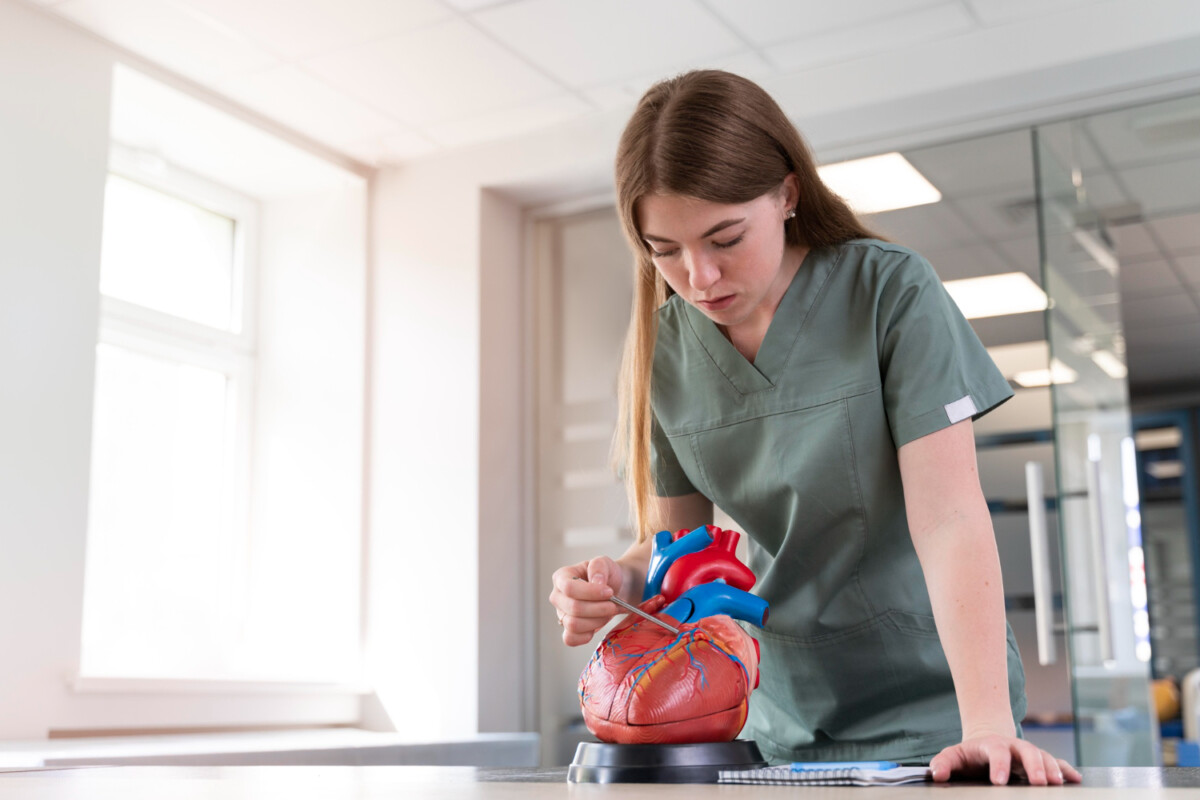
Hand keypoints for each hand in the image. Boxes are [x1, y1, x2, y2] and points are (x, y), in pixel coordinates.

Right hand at [549, 557, 623, 645]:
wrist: (615, 590)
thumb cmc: (607, 575)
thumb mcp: (604, 563)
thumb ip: (598, 567)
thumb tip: (596, 582)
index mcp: (561, 577)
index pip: (569, 588)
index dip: (590, 592)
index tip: (609, 592)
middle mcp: (558, 597)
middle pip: (573, 608)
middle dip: (598, 609)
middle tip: (614, 605)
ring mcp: (562, 614)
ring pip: (573, 625)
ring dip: (597, 620)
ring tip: (609, 612)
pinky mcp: (568, 630)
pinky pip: (571, 639)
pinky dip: (587, 635)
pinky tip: (598, 624)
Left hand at [930, 731, 1081, 784]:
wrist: (987, 739)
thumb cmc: (971, 753)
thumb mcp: (954, 755)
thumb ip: (943, 763)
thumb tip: (936, 774)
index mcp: (993, 745)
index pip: (997, 753)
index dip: (999, 766)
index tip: (999, 781)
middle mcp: (1014, 747)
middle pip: (1027, 752)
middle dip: (1034, 767)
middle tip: (1038, 783)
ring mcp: (1029, 753)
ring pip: (1044, 757)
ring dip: (1052, 769)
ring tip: (1057, 783)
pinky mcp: (1040, 761)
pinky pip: (1056, 763)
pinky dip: (1066, 770)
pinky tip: (1076, 779)